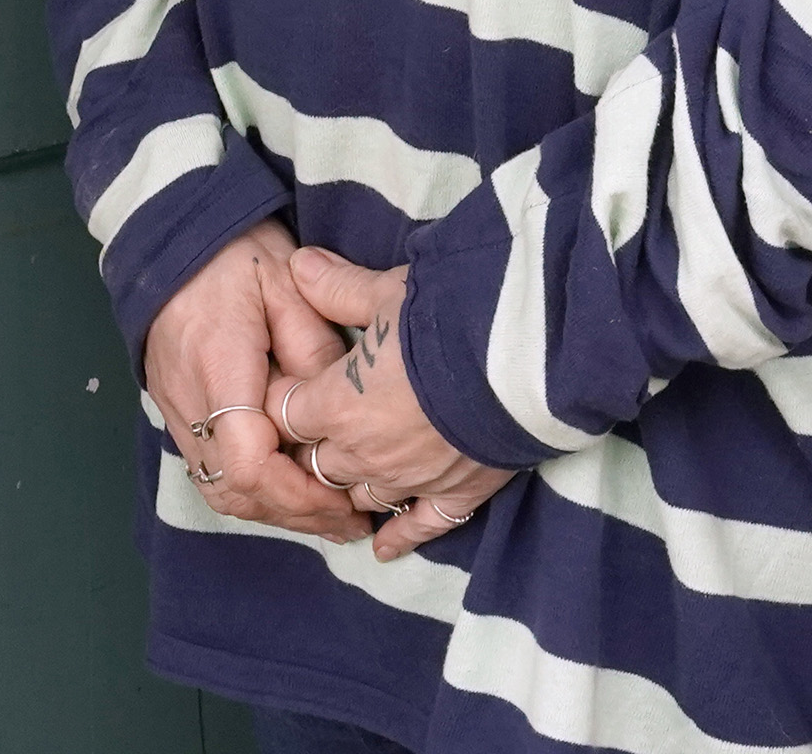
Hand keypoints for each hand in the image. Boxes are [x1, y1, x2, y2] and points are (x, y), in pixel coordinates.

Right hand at [143, 219, 361, 541]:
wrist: (172, 243)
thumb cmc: (237, 256)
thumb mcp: (291, 286)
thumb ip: (315, 349)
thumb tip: (339, 408)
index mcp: (220, 368)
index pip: (248, 460)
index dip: (296, 491)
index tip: (343, 498)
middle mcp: (190, 404)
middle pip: (234, 490)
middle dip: (294, 514)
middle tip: (351, 522)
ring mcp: (177, 414)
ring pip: (221, 491)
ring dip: (275, 511)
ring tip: (331, 518)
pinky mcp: (178, 416)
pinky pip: (212, 474)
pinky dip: (254, 494)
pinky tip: (293, 493)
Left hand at [283, 246, 518, 561]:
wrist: (526, 354)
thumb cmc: (450, 315)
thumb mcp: (389, 290)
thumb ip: (338, 286)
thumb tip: (298, 263)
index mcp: (337, 404)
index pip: (285, 415)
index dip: (285, 400)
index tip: (293, 385)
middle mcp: (363, 453)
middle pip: (316, 463)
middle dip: (314, 445)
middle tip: (323, 425)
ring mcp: (409, 479)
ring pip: (358, 497)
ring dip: (351, 484)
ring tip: (353, 474)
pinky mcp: (455, 493)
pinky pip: (418, 526)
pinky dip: (399, 537)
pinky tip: (383, 547)